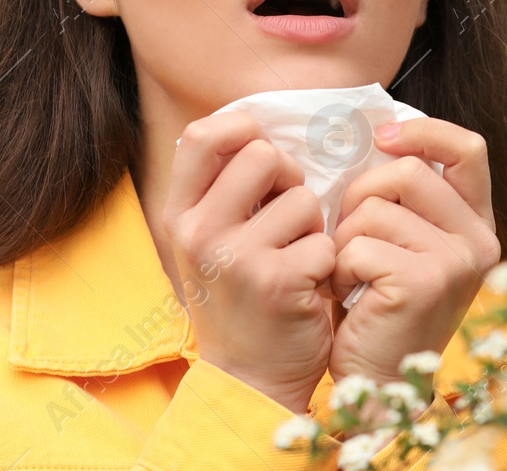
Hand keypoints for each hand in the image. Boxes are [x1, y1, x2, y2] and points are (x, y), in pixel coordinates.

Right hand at [163, 110, 337, 414]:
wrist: (249, 380)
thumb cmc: (241, 300)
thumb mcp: (210, 243)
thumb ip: (223, 190)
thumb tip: (257, 126)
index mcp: (179, 216)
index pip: (202, 134)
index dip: (242, 130)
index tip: (262, 155)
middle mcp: (199, 233)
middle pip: (262, 154)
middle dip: (289, 179)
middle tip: (289, 216)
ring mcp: (236, 257)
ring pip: (302, 199)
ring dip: (312, 227)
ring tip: (297, 260)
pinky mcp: (278, 282)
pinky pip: (323, 243)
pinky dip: (327, 264)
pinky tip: (310, 288)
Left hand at [323, 118, 500, 410]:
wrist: (377, 386)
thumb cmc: (378, 308)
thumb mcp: (402, 243)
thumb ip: (403, 197)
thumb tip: (378, 131)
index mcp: (476, 223)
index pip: (467, 148)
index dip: (424, 131)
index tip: (382, 138)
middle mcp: (479, 240)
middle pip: (407, 172)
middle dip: (360, 196)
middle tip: (350, 236)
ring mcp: (456, 261)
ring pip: (375, 209)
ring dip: (344, 239)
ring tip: (350, 274)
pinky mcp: (424, 282)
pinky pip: (359, 245)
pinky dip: (340, 268)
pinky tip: (348, 296)